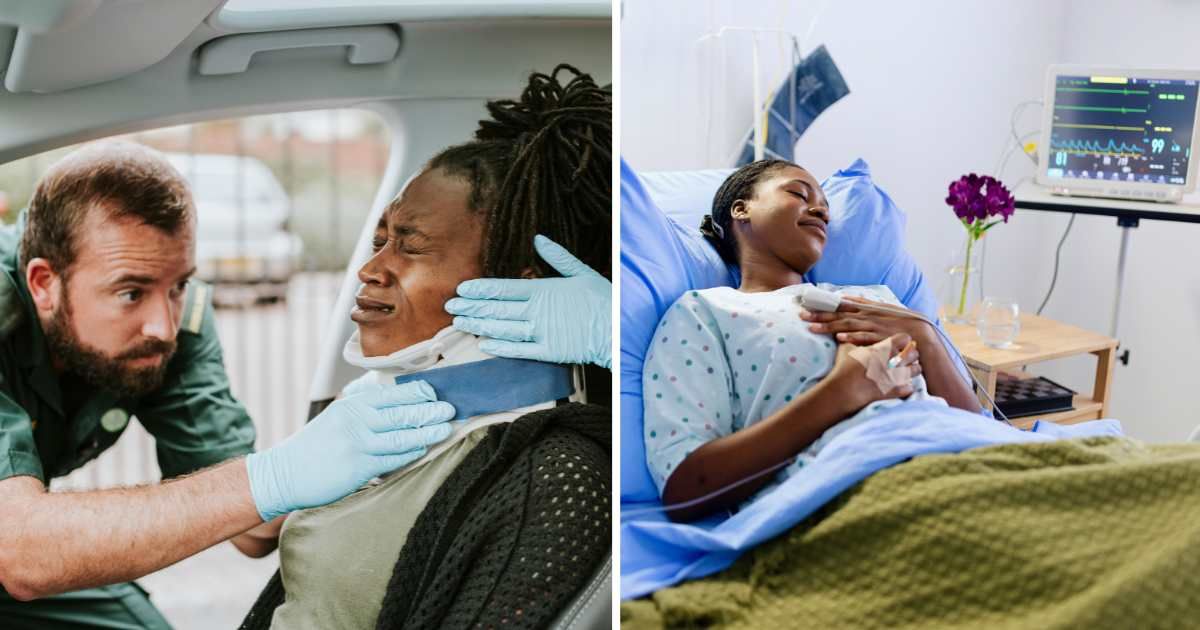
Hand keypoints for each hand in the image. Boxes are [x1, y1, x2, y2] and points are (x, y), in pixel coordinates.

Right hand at [245, 381, 453, 520]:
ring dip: (427, 431)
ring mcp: (358, 443)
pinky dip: (410, 453)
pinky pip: (392, 458)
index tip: (437, 391)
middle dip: (430, 410)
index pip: (392, 393)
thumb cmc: (315, 445)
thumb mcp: (338, 415)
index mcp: (353, 404)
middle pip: (401, 412)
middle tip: (451, 408)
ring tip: (445, 428)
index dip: (418, 391)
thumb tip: (393, 395)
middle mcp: (356, 420)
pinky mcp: (358, 467)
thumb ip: (363, 404)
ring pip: (401, 435)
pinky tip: (423, 449)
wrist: (284, 473)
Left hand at [445, 234, 611, 367]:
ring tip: (460, 323)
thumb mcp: (581, 272)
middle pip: (497, 308)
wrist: (619, 329)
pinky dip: (500, 347)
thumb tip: (538, 239)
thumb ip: (557, 257)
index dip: (480, 288)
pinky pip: (519, 349)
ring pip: (502, 328)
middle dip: (471, 306)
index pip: (503, 287)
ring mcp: (541, 332)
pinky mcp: (548, 351)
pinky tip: (484, 344)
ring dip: (479, 325)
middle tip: (450, 306)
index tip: (462, 289)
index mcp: (543, 289)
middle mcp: (537, 310)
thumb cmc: (603, 299)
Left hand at [800, 296, 930, 345]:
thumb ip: (862, 302)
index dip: (822, 304)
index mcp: (866, 308)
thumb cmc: (898, 322)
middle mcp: (867, 315)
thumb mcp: (881, 308)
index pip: (840, 304)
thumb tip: (845, 296)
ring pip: (847, 325)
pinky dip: (851, 337)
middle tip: (801, 315)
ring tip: (813, 328)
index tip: (806, 303)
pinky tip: (839, 338)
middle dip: (819, 314)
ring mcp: (873, 326)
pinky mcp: (880, 339)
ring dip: (829, 326)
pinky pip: (864, 338)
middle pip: (839, 314)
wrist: (921, 333)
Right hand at [824, 333, 921, 414]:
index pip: (904, 338)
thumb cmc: (843, 367)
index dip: (902, 340)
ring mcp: (896, 376)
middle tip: (905, 356)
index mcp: (884, 348)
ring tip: (906, 370)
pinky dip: (906, 386)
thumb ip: (851, 339)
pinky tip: (901, 385)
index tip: (898, 343)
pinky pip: (909, 387)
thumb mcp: (845, 348)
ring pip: (916, 369)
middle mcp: (894, 360)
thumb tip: (846, 334)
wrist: (843, 389)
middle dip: (910, 354)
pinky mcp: (895, 391)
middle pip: (914, 353)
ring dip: (912, 369)